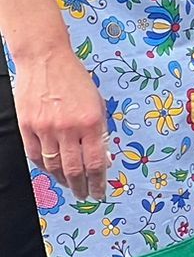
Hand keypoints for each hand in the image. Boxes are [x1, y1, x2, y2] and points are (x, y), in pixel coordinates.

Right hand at [14, 47, 108, 201]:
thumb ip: (100, 132)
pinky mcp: (27, 126)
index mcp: (91, 122)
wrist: (46, 60)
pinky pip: (35, 155)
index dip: (97, 183)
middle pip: (74, 169)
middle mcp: (68, 128)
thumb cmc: (76, 81)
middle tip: (85, 196)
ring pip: (54, 166)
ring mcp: (45, 129)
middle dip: (81, 187)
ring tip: (70, 186)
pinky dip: (45, 167)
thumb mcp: (98, 104)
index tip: (99, 193)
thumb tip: (102, 160)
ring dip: (63, 180)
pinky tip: (52, 171)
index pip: (95, 163)